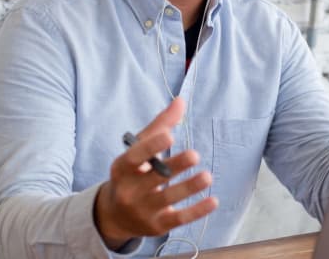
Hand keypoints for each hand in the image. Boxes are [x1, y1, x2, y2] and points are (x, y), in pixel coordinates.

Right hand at [93, 97, 217, 249]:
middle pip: (154, 177)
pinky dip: (197, 210)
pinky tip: (213, 200)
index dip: (152, 146)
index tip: (170, 135)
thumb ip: (160, 126)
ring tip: (207, 176)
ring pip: (168, 198)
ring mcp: (143, 210)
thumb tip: (181, 101)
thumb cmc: (132, 172)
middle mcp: (129, 190)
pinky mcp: (157, 226)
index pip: (135, 156)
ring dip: (189, 187)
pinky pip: (179, 218)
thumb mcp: (139, 150)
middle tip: (194, 155)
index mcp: (122, 168)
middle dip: (175, 166)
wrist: (115, 215)